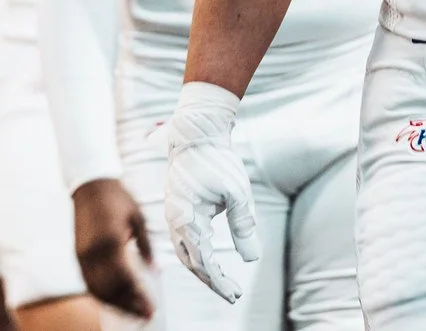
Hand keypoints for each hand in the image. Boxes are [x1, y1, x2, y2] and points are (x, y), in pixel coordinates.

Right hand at [72, 177, 155, 317]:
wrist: (91, 185)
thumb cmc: (118, 198)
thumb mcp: (138, 218)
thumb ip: (146, 245)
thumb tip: (154, 270)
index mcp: (111, 240)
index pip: (124, 278)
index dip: (138, 296)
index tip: (151, 308)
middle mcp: (94, 251)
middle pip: (110, 289)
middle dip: (128, 306)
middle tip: (146, 315)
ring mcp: (83, 255)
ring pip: (97, 289)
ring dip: (115, 304)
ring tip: (133, 313)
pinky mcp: (78, 255)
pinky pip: (88, 282)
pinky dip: (101, 296)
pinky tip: (115, 301)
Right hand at [161, 83, 258, 303]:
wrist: (197, 133)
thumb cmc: (218, 160)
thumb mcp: (238, 193)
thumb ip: (243, 226)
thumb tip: (252, 259)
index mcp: (187, 219)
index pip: (202, 262)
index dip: (218, 281)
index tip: (235, 294)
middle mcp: (175, 221)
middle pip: (191, 262)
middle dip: (212, 280)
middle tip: (233, 293)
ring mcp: (173, 215)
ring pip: (186, 253)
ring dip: (204, 269)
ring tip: (224, 281)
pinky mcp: (176, 209)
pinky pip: (184, 240)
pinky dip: (197, 254)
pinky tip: (210, 258)